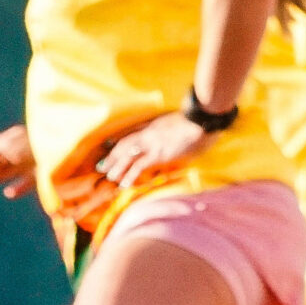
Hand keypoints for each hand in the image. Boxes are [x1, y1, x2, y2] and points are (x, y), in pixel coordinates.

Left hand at [94, 111, 217, 187]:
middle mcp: (151, 132)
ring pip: (128, 154)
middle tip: (102, 165)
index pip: (135, 131)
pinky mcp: (158, 153)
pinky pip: (139, 165)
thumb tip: (188, 138)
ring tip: (109, 176)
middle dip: (113, 155)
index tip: (110, 144)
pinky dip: (130, 175)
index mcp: (156, 124)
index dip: (121, 139)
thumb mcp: (188, 124)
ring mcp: (153, 143)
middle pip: (126, 143)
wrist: (203, 120)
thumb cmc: (201, 122)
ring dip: (117, 166)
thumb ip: (183, 130)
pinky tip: (124, 184)